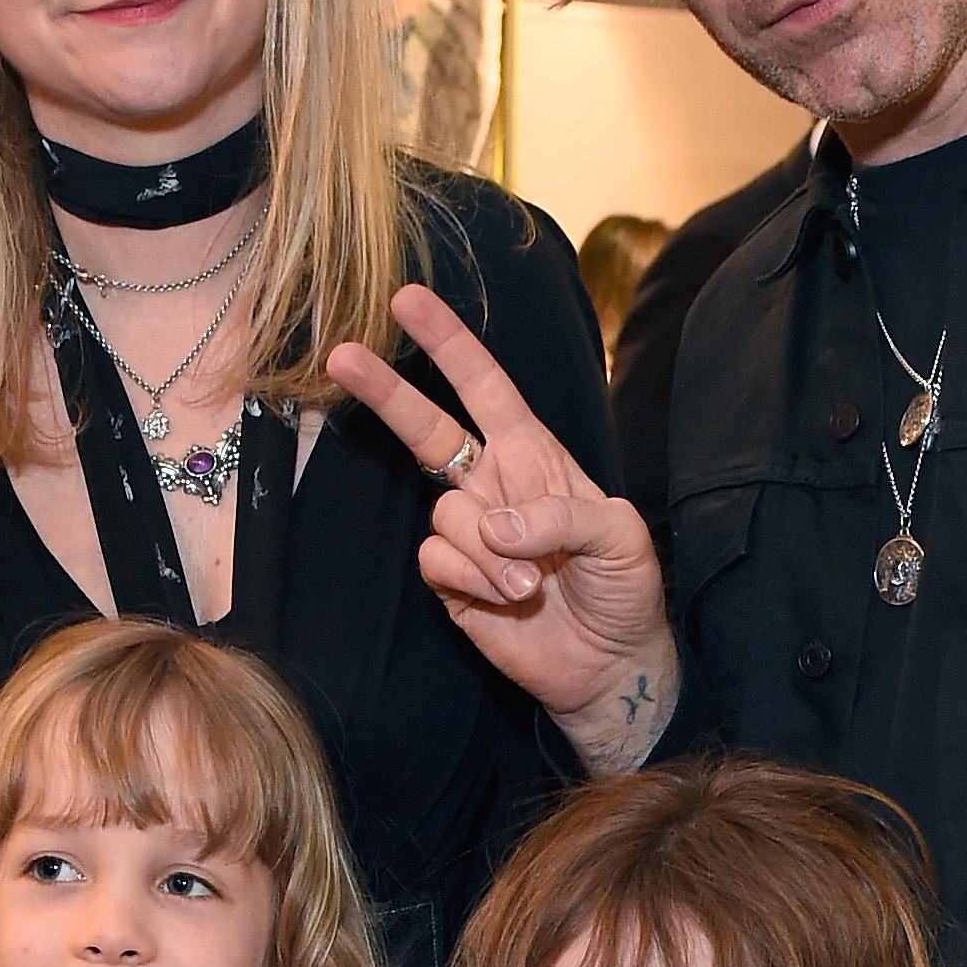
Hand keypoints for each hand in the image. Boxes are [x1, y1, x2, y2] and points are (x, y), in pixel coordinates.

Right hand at [324, 282, 679, 766]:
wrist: (609, 664)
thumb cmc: (624, 589)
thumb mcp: (619, 537)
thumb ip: (562, 517)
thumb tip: (496, 523)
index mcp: (536, 456)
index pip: (486, 388)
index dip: (450, 345)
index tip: (408, 301)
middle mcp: (494, 485)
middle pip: (428, 428)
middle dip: (387, 391)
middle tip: (342, 355)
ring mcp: (471, 532)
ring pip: (445, 514)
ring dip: (487, 551)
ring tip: (530, 584)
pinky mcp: (453, 580)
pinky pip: (436, 559)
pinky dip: (471, 577)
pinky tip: (506, 599)